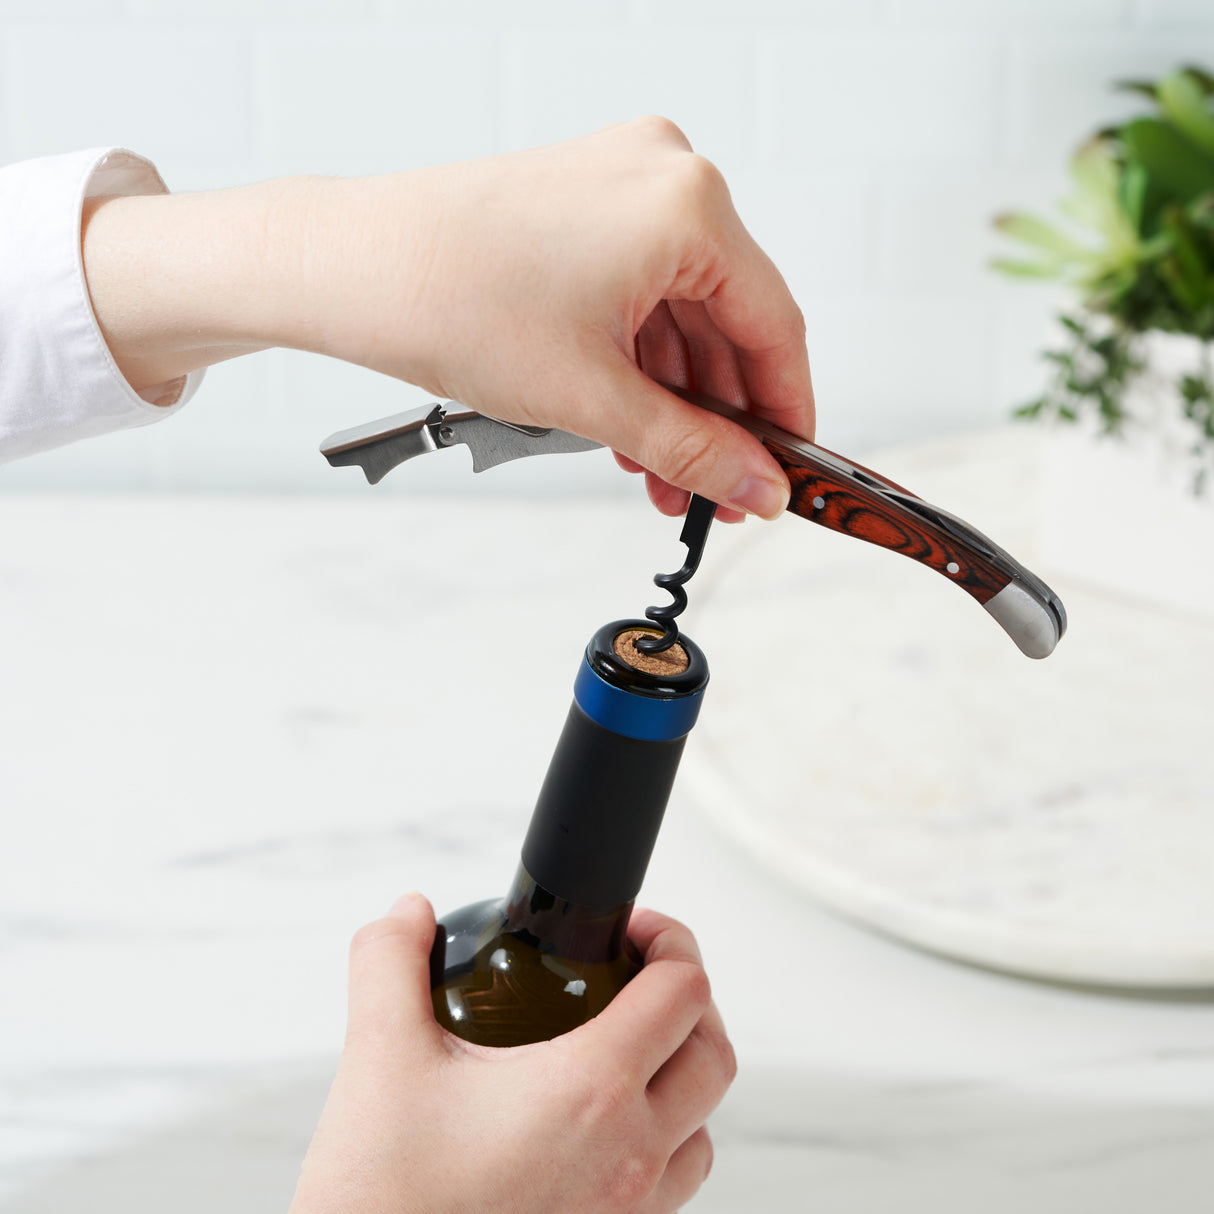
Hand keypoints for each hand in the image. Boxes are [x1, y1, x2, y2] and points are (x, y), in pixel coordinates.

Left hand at [82, 118, 812, 519]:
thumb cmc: (449, 301)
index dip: (787, 413)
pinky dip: (640, 362)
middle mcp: (663, 177)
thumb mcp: (595, 399)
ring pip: (680, 315)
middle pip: (729, 320)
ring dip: (677, 400)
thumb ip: (696, 450)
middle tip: (718, 489)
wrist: (349, 269)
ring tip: (664, 473)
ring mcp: (619, 185)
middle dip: (721, 418)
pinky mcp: (583, 205)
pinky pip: (640, 294)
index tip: (788, 470)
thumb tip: (758, 486)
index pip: (775, 324)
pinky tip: (633, 425)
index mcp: (687, 204)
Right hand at [289, 893, 735, 1213]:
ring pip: (704, 1127)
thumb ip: (390, 963)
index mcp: (591, 1092)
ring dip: (681, 1076)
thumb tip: (408, 914)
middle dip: (686, 999)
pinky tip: (602, 1122)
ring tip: (625, 1046)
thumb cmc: (383, 1195)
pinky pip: (674, 1184)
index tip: (628, 929)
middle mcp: (630, 1157)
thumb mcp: (378, 1056)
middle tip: (632, 975)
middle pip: (713, 1055)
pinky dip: (663, 1139)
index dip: (668, 940)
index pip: (683, 991)